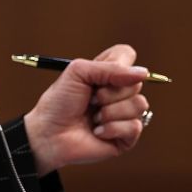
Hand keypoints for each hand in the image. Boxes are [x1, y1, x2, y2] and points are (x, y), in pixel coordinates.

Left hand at [22, 44, 150, 176]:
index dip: (118, 64)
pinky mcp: (126, 136)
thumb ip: (110, 67)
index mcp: (107, 74)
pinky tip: (97, 131)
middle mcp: (119, 92)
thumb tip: (143, 73)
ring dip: (109, 112)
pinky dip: (111, 128)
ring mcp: (124, 114)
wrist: (47, 135)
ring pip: (139, 104)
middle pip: (137, 83)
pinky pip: (135, 126)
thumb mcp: (77, 73)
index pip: (127, 55)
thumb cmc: (58, 104)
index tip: (99, 76)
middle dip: (108, 93)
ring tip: (93, 117)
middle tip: (90, 100)